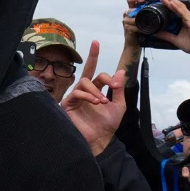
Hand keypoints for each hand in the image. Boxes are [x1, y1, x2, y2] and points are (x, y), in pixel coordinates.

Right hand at [61, 40, 125, 155]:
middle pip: (87, 71)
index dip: (109, 78)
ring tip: (103, 101)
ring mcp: (76, 96)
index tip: (117, 86)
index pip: (100, 76)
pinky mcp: (68, 103)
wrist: (99, 139)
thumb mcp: (118, 106)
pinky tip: (95, 102)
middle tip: (96, 52)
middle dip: (91, 60)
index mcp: (96, 90)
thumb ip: (118, 90)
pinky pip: (76, 93)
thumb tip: (121, 71)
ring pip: (83, 82)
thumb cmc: (107, 124)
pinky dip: (87, 95)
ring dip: (95, 89)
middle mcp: (85, 91)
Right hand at [122, 0, 147, 48]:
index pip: (130, 0)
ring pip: (131, 16)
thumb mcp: (146, 20)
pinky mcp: (127, 29)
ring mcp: (126, 22)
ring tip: (146, 21)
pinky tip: (145, 29)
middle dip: (137, 7)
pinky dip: (140, 28)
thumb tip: (162, 5)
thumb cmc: (142, 32)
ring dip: (139, 19)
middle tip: (144, 7)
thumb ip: (149, 13)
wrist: (134, 45)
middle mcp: (128, 15)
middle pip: (129, 6)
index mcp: (133, 10)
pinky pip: (133, 26)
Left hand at [154, 0, 189, 56]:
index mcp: (184, 20)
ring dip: (171, 0)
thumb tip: (156, 32)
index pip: (175, 9)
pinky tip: (170, 3)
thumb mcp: (175, 39)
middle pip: (177, 5)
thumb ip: (166, 35)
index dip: (168, 3)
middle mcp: (188, 17)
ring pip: (179, 7)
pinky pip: (182, 13)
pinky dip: (176, 8)